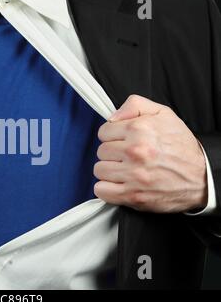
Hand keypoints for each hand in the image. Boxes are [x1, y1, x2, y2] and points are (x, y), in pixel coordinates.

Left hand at [94, 95, 206, 212]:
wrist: (202, 177)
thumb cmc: (181, 146)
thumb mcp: (163, 114)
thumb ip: (134, 105)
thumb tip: (112, 116)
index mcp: (139, 130)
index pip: (103, 132)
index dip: (112, 136)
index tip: (122, 141)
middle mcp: (135, 152)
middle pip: (101, 151)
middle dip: (112, 153)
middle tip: (126, 156)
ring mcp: (133, 175)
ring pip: (99, 170)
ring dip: (109, 171)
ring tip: (124, 170)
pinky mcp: (132, 195)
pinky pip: (101, 190)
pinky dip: (107, 189)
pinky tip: (119, 183)